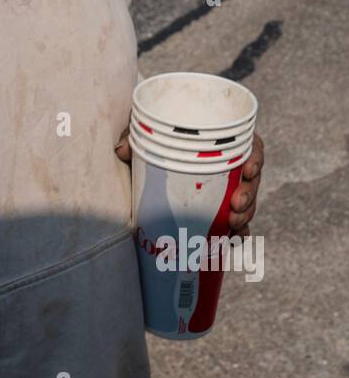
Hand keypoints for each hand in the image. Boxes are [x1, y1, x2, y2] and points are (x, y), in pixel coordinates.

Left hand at [115, 127, 264, 235]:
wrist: (148, 164)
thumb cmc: (156, 141)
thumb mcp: (147, 136)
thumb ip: (136, 137)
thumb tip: (122, 149)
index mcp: (223, 142)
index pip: (250, 146)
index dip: (255, 158)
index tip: (249, 170)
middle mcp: (230, 165)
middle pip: (251, 179)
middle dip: (249, 195)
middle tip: (236, 206)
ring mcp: (227, 189)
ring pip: (246, 203)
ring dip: (245, 215)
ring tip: (234, 226)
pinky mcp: (219, 209)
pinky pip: (236, 223)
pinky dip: (237, 233)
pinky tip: (234, 241)